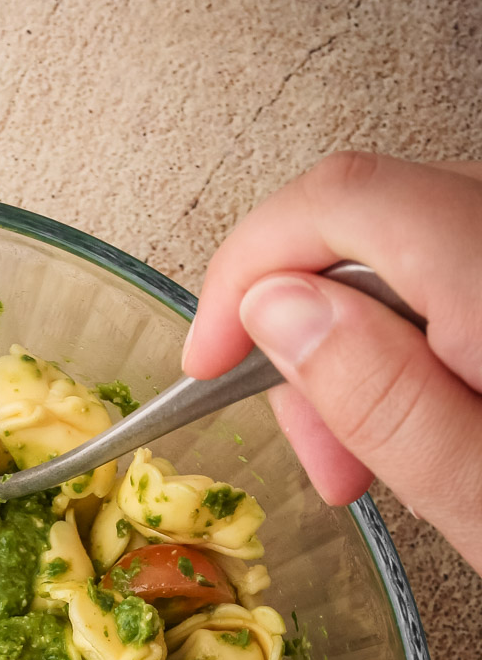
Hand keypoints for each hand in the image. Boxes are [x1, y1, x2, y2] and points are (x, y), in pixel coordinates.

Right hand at [182, 153, 481, 573]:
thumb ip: (379, 394)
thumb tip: (273, 307)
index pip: (339, 201)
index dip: (245, 272)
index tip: (206, 360)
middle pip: (367, 222)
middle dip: (304, 330)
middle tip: (317, 449)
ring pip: (407, 251)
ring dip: (357, 347)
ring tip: (366, 458)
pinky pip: (452, 273)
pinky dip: (414, 341)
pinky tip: (424, 420)